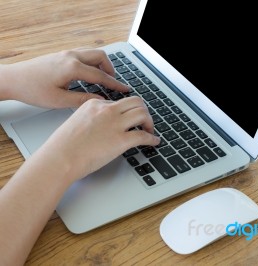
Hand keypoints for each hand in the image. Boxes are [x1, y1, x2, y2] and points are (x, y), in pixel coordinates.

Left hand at [0, 49, 128, 107]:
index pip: (101, 75)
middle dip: (110, 69)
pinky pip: (84, 54)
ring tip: (104, 79)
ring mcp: (66, 53)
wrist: (13, 79)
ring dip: (101, 64)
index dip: (115, 84)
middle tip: (114, 83)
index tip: (125, 89)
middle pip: (100, 56)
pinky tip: (90, 74)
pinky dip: (92, 62)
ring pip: (93, 52)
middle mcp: (71, 56)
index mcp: (72, 68)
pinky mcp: (62, 54)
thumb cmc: (33, 90)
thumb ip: (83, 99)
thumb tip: (100, 100)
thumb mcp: (59, 101)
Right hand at [38, 96, 159, 181]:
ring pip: (143, 114)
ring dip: (149, 122)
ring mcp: (115, 124)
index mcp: (94, 104)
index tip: (129, 118)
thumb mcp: (76, 122)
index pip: (118, 102)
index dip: (126, 111)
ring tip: (149, 130)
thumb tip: (104, 126)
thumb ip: (92, 119)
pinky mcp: (121, 140)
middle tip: (144, 122)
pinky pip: (143, 135)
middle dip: (143, 111)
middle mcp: (106, 110)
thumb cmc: (63, 146)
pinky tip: (153, 141)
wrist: (59, 158)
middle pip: (136, 102)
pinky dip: (152, 138)